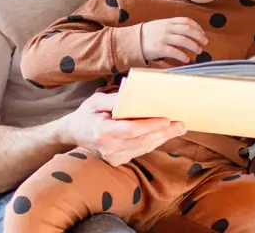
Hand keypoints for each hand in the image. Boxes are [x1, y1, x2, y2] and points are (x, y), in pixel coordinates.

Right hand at [58, 92, 185, 166]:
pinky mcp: (118, 160)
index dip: (150, 126)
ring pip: (143, 148)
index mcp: (102, 132)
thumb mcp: (96, 101)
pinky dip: (153, 142)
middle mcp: (109, 148)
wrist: (73, 134)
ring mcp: (113, 157)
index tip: (167, 119)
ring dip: (162, 138)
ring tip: (178, 128)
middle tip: (181, 124)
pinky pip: (139, 151)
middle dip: (164, 132)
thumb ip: (114, 99)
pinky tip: (165, 134)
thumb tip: (134, 94)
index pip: (131, 129)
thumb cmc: (86, 114)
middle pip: (142, 141)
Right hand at [140, 17, 207, 62]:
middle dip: (199, 36)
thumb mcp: (159, 26)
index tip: (202, 33)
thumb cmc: (148, 35)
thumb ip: (172, 27)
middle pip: (187, 30)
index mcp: (168, 22)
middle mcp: (166, 28)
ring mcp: (163, 38)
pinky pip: (174, 51)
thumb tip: (189, 33)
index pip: (186, 21)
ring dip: (193, 46)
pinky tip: (187, 59)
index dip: (197, 27)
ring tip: (198, 51)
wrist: (131, 41)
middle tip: (205, 43)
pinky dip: (182, 55)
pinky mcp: (159, 48)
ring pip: (183, 40)